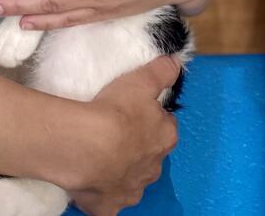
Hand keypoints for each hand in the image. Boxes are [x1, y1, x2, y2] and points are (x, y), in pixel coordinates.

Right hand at [68, 56, 180, 215]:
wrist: (87, 148)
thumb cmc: (117, 112)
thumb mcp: (141, 80)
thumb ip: (161, 71)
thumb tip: (177, 63)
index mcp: (165, 139)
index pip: (166, 127)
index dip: (153, 120)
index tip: (138, 114)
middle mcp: (153, 169)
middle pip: (150, 156)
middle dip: (140, 149)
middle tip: (118, 135)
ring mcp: (132, 191)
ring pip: (132, 182)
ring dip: (123, 173)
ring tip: (102, 158)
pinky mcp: (109, 207)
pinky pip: (109, 204)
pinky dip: (103, 197)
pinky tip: (92, 187)